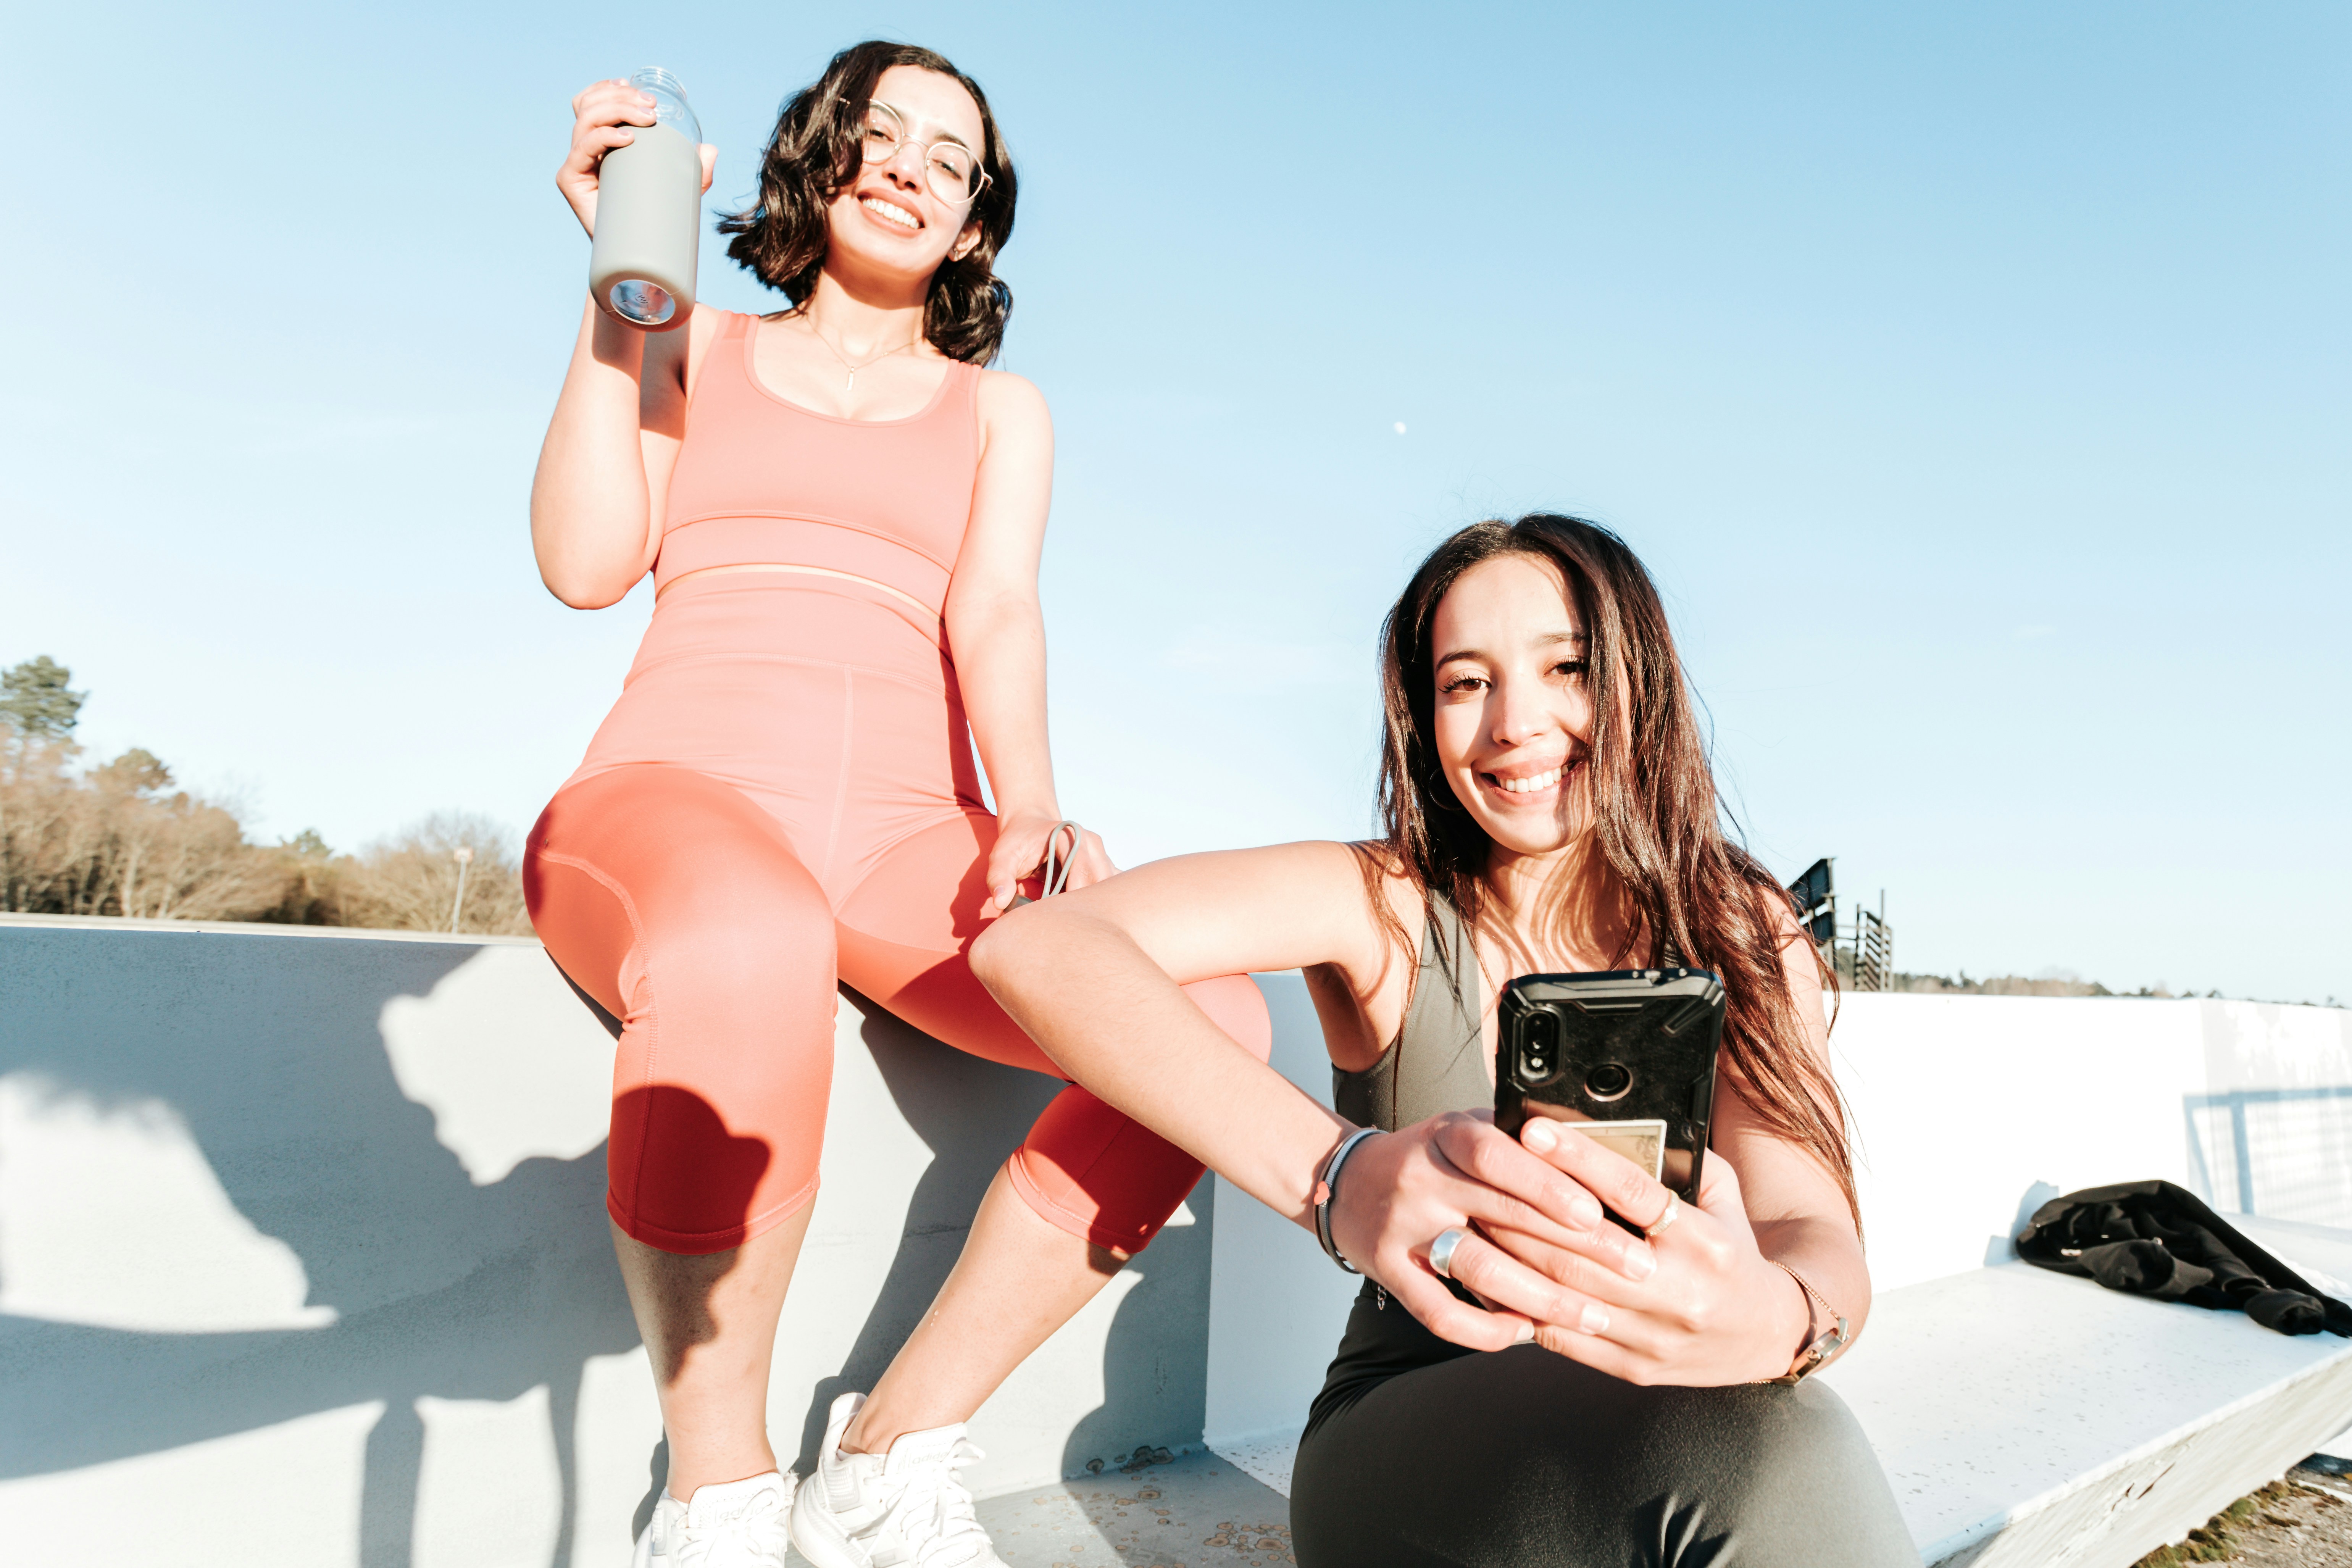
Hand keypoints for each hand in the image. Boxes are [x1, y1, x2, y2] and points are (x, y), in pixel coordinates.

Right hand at [558, 79, 717, 237]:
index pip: (592, 103)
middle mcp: (583, 150)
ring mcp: (576, 164)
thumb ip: (696, 170)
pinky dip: (602, 137)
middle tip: (652, 107)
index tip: (638, 88)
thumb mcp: (678, 189)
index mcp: (599, 143)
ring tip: (648, 119)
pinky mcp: (570, 181)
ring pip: (585, 120)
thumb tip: (711, 150)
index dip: (608, 88)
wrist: (635, 257)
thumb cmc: (653, 219)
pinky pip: (580, 150)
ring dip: (616, 110)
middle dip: (621, 97)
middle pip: (590, 106)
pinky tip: (626, 137)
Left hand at [983, 811, 1116, 917]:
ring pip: (1108, 889)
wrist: (1030, 827)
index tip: (1057, 921)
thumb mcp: (1001, 856)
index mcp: (1071, 836)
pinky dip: (1097, 904)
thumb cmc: (1017, 842)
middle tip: (1063, 928)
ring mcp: (1101, 855)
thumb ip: (998, 877)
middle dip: (1083, 907)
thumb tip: (1000, 902)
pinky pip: (1109, 890)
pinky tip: (1080, 914)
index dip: (1072, 898)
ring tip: (1069, 922)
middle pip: (1099, 883)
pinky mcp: (1104, 868)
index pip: (1083, 872)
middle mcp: (1092, 844)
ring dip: (1091, 907)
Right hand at [1323, 1111, 1659, 1353]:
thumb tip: (1600, 1160)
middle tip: (1635, 1271)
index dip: (1549, 1185)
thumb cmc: (1432, 1156)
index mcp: (1448, 1136)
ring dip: (1543, 1298)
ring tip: (1594, 1316)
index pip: (1499, 1155)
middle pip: (1505, 1216)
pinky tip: (1523, 1333)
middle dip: (1579, 1248)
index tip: (1599, 1212)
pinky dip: (1485, 1329)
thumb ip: (1521, 1140)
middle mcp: (1423, 1180)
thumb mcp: (1470, 1127)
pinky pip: (1439, 1312)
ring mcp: (1404, 1229)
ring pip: (1479, 1269)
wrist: (1348, 1181)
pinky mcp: (1390, 1271)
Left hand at [1477, 1123, 1809, 1384]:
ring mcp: (1654, 1335)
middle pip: (1584, 1247)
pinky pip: (1564, 1338)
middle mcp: (1680, 1290)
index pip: (1631, 1192)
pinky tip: (1493, 1282)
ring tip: (1477, 1224)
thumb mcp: (1723, 1199)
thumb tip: (1629, 1120)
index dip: (1578, 1159)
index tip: (1534, 1131)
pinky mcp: (1633, 1367)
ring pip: (1566, 1295)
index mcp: (1703, 1241)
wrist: (1765, 1335)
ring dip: (1513, 1258)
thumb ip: (1683, 1162)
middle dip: (1526, 1211)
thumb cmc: (1733, 1256)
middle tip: (1484, 1178)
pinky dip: (1524, 1309)